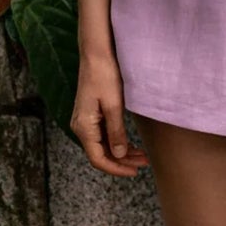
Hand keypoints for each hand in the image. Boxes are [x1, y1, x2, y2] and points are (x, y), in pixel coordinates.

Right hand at [71, 50, 150, 176]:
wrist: (96, 54)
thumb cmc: (104, 75)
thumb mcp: (114, 105)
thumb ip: (116, 132)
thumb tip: (119, 155)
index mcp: (84, 127)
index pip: (98, 158)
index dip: (116, 168)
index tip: (134, 171)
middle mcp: (80, 127)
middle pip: (100, 154)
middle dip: (122, 162)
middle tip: (144, 163)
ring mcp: (85, 122)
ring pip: (102, 146)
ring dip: (121, 153)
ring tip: (142, 156)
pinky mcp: (91, 116)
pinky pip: (102, 136)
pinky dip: (116, 142)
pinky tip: (131, 145)